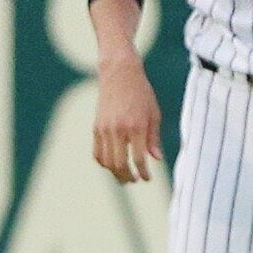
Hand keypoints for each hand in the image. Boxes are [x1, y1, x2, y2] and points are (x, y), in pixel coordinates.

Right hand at [94, 51, 161, 183]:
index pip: (139, 159)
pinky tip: (112, 164)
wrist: (120, 73)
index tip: (147, 178)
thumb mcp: (154, 114)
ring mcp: (105, 129)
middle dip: (128, 177)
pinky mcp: (96, 127)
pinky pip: (97, 152)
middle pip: (120, 164)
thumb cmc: (141, 92)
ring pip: (107, 161)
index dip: (143, 173)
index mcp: (136, 127)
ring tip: (124, 176)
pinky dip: (104, 162)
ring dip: (115, 173)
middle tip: (134, 180)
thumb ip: (154, 138)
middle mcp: (119, 130)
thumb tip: (156, 159)